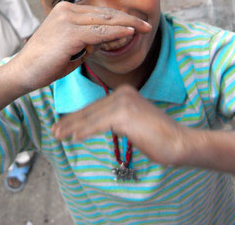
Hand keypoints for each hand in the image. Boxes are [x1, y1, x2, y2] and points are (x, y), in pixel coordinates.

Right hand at [10, 2, 151, 92]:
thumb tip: (109, 38)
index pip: (99, 12)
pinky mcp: (70, 33)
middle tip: (147, 25)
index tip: (136, 23)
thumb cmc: (46, 63)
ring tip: (144, 28)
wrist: (23, 73)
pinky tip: (130, 33)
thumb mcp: (72, 47)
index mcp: (66, 10)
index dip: (120, 17)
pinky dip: (117, 33)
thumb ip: (89, 39)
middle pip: (105, 13)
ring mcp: (67, 20)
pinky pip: (100, 33)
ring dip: (127, 25)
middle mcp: (66, 10)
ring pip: (105, 21)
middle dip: (128, 19)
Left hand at [52, 85, 187, 165]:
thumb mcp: (133, 123)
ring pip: (91, 117)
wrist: (179, 141)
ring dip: (72, 128)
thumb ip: (116, 120)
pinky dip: (85, 131)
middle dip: (70, 122)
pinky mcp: (124, 115)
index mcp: (124, 92)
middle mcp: (123, 93)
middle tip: (54, 131)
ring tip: (58, 136)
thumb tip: (96, 126)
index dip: (77, 117)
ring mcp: (123, 102)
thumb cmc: (158, 136)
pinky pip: (99, 125)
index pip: (95, 106)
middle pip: (90, 110)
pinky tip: (74, 138)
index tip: (62, 125)